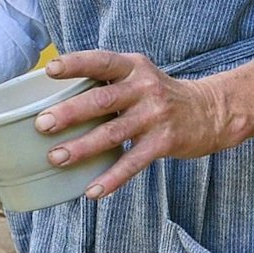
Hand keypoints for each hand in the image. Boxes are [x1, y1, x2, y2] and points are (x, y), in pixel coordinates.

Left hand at [33, 49, 233, 199]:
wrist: (210, 111)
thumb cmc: (158, 94)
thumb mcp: (138, 75)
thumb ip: (106, 80)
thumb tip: (53, 91)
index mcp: (133, 67)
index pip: (101, 61)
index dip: (75, 64)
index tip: (50, 70)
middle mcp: (144, 88)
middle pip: (102, 100)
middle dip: (70, 113)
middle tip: (43, 124)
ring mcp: (154, 116)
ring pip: (112, 133)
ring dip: (82, 147)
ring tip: (56, 158)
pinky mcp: (163, 142)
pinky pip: (132, 163)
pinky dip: (111, 178)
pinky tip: (92, 191)